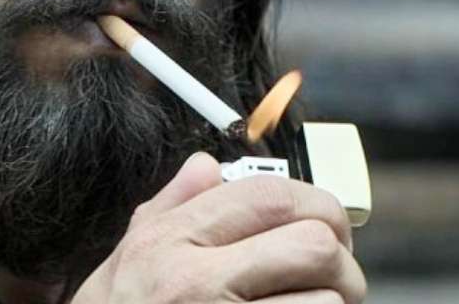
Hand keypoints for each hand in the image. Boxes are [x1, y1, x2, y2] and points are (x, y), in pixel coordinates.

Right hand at [71, 152, 366, 302]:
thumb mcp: (120, 264)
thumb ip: (167, 210)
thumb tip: (205, 168)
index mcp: (166, 243)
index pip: (268, 195)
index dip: (314, 203)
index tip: (323, 221)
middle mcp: (195, 282)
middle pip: (312, 243)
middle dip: (338, 257)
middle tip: (332, 273)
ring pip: (326, 299)